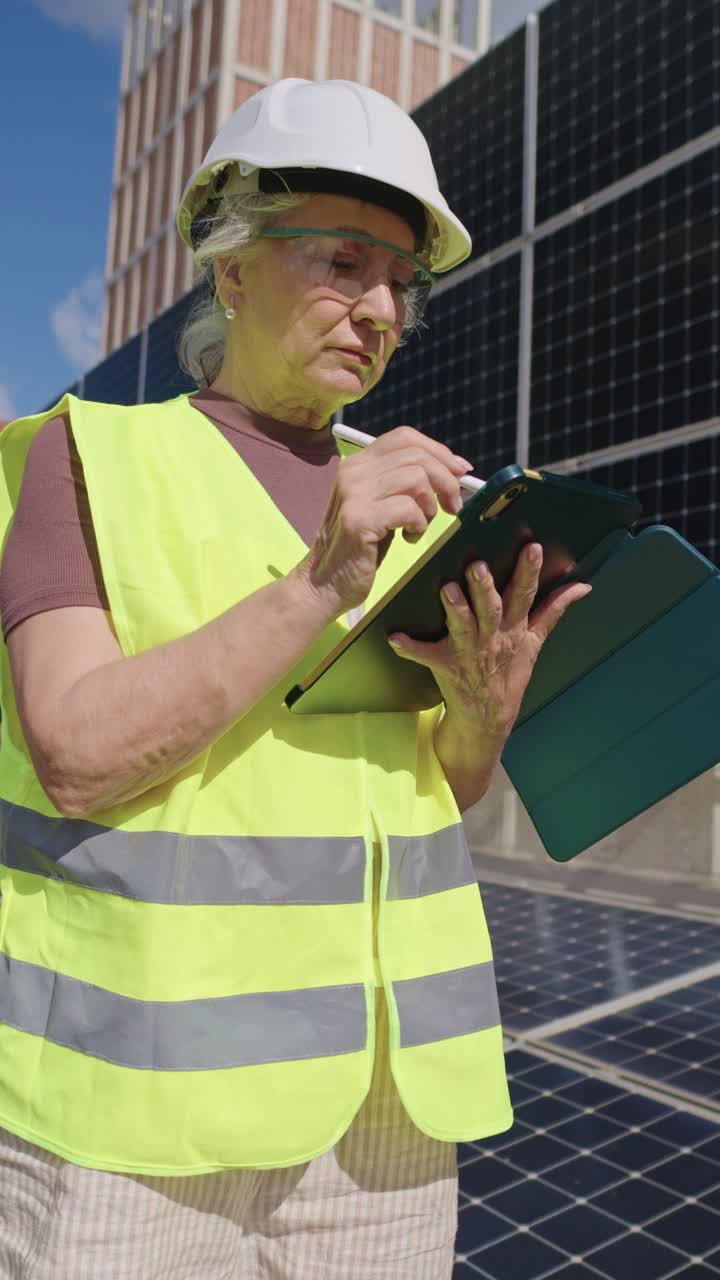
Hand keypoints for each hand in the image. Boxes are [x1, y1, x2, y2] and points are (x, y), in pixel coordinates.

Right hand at [295, 426, 471, 616]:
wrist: (325, 584)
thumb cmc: (361, 548)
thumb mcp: (382, 505)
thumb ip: (405, 483)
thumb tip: (454, 468)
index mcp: (357, 463)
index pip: (405, 438)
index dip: (439, 451)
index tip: (460, 472)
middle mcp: (352, 471)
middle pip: (416, 456)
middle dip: (446, 481)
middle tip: (453, 507)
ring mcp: (353, 493)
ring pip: (416, 479)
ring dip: (430, 506)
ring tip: (420, 526)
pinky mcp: (358, 518)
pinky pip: (408, 508)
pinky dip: (419, 524)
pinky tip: (409, 538)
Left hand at [388, 543, 591, 745]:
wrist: (488, 717)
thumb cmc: (510, 673)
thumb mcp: (536, 642)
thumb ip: (554, 610)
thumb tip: (582, 586)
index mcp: (514, 629)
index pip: (525, 596)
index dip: (529, 572)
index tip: (532, 547)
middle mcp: (492, 638)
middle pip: (491, 609)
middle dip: (485, 589)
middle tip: (477, 567)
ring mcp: (468, 652)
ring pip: (462, 627)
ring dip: (455, 609)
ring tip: (447, 589)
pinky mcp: (445, 666)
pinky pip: (424, 655)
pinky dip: (409, 647)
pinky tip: (394, 637)